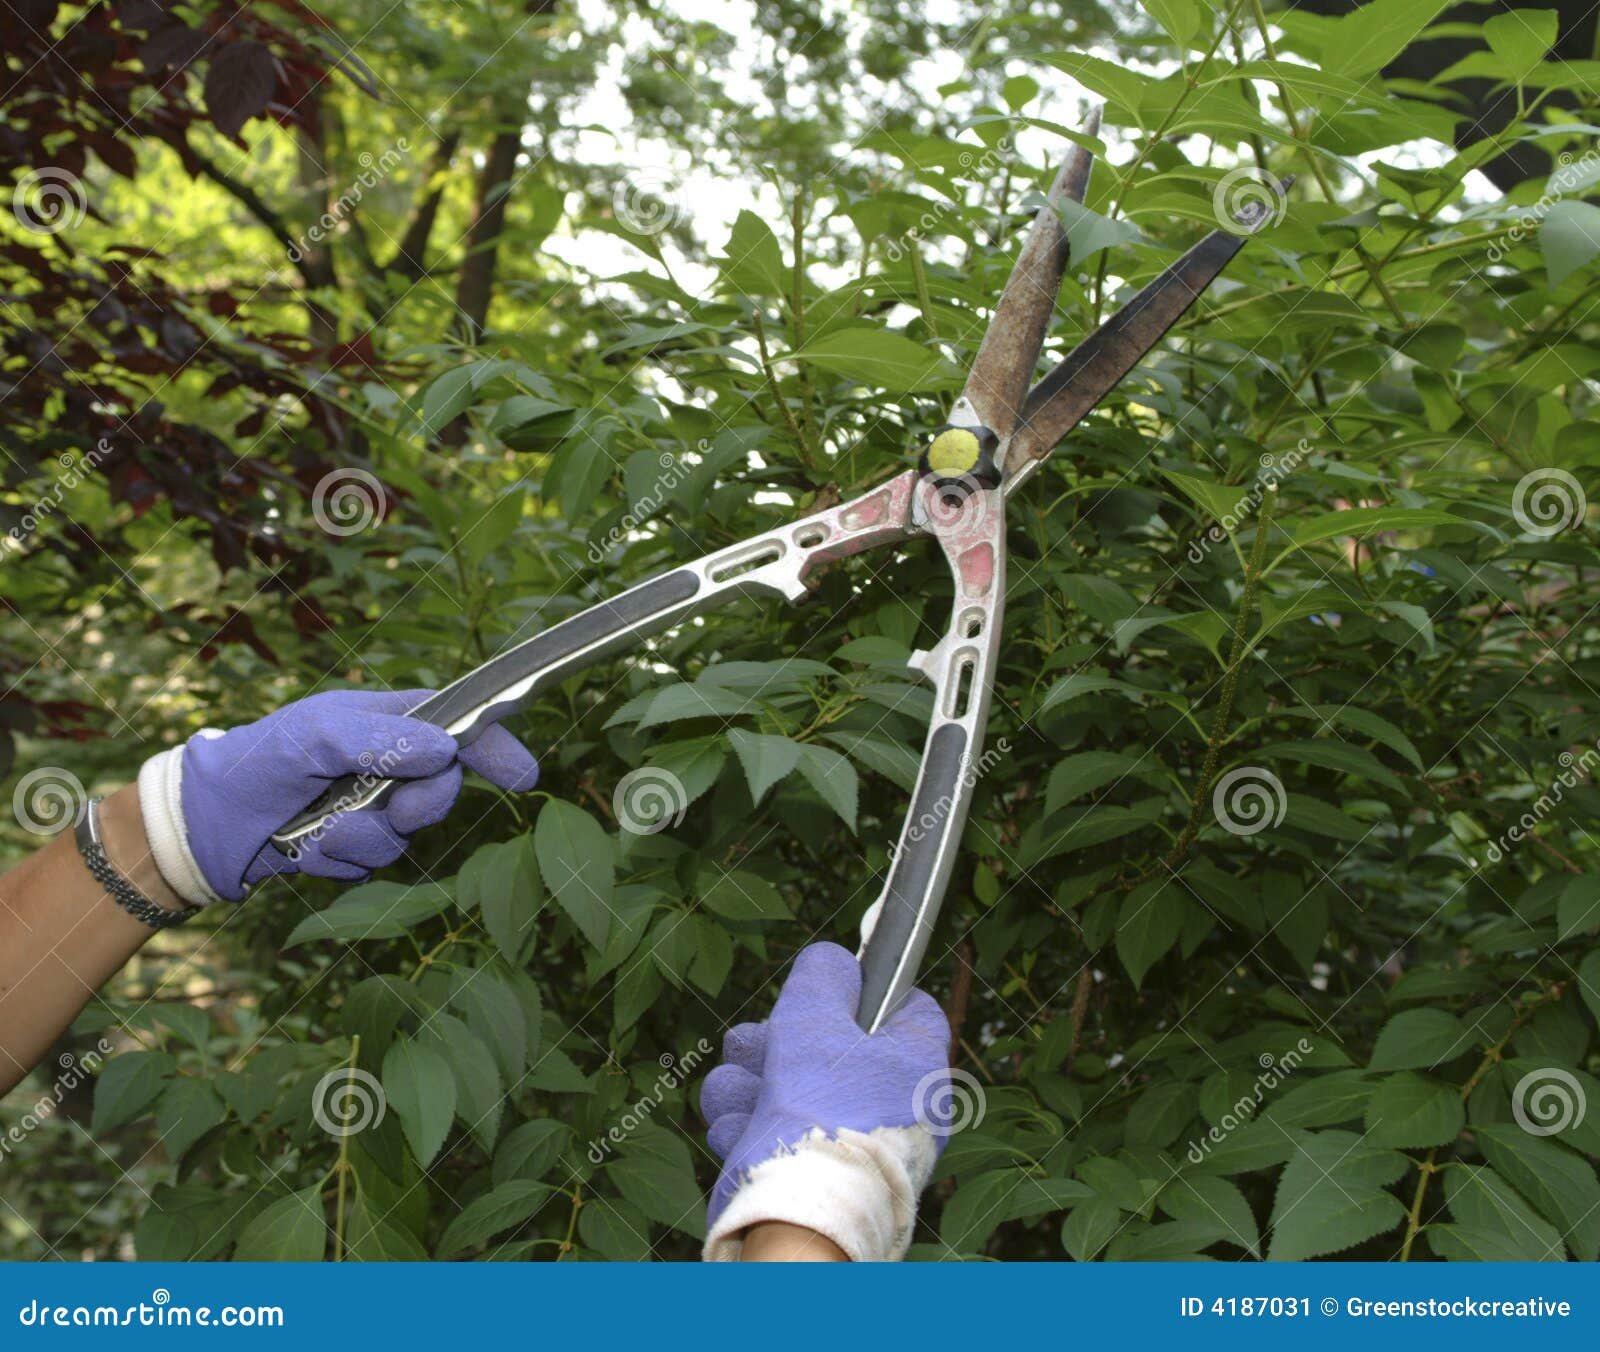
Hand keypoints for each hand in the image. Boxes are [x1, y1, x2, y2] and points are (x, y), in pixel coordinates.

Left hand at [139, 689, 538, 902]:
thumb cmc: (260, 758)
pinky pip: (373, 866)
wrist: (206, 822)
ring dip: (361, 836)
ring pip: (406, 836)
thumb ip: (382, 739)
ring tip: (318, 826)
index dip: (495, 747)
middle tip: (388, 806)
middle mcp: (390, 764)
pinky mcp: (355, 848)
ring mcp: (374, 808)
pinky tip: (307, 846)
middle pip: (443, 790)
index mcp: (390, 722)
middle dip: (418, 805)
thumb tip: (445, 750)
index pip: (459, 727)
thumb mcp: (317, 733)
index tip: (523, 777)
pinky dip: (340, 860)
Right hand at [700, 942, 950, 1261]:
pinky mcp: (812, 1173)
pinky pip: (776, 1133)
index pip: (907, 1008)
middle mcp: (892, 1107)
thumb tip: (834, 963)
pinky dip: (748, 1127)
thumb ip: (821, 978)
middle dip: (777, 1041)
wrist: (795, 1215)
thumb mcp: (815, 1020)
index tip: (828, 984)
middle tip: (752, 1042)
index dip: (865, 989)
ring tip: (737, 1089)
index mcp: (915, 1066)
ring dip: (750, 1083)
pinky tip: (736, 1129)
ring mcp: (851, 1143)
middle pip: (832, 1047)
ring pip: (792, 1088)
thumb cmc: (818, 1110)